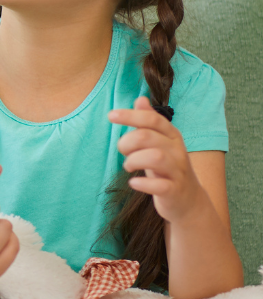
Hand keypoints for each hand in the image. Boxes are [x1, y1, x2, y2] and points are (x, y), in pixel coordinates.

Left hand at [109, 96, 205, 223]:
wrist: (188, 200)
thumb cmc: (167, 167)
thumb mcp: (160, 142)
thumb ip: (149, 122)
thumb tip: (140, 99)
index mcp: (172, 136)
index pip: (152, 119)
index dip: (130, 115)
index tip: (110, 115)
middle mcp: (177, 151)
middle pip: (147, 136)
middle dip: (127, 142)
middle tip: (123, 152)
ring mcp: (178, 171)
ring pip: (155, 157)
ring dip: (133, 160)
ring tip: (128, 166)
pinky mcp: (174, 190)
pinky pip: (159, 185)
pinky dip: (142, 183)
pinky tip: (134, 183)